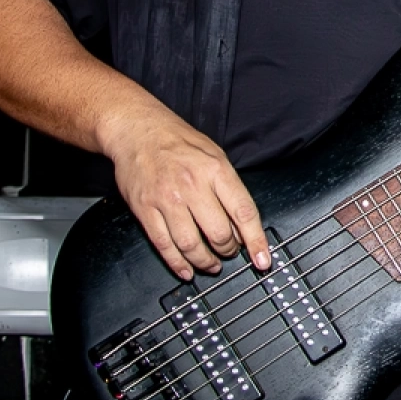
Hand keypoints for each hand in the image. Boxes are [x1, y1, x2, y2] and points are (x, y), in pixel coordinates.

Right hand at [98, 111, 270, 280]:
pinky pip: (164, 245)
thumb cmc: (178, 142)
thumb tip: (241, 226)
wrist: (138, 130)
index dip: (256, 240)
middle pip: (218, 233)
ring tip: (211, 264)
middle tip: (230, 253)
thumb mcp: (215, 155)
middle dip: (228, 251)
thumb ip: (229, 189)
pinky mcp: (145, 210)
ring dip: (205, 262)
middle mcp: (192, 186)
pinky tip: (186, 269)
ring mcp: (167, 199)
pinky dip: (177, 263)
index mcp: (215, 170)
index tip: (263, 259)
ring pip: (191, 245)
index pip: (243, 212)